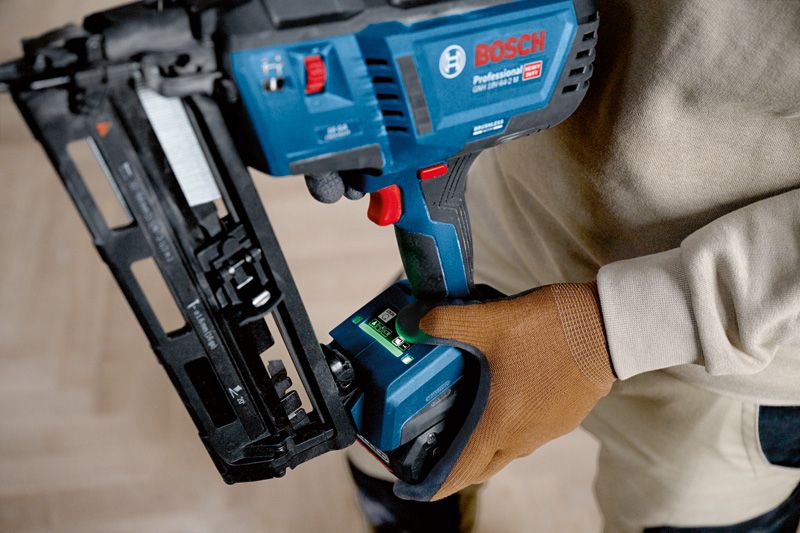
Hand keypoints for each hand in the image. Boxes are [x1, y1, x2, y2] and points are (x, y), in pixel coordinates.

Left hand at [395, 283, 615, 500]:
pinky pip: (527, 433)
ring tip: (461, 416)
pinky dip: (507, 426)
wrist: (608, 327)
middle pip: (481, 465)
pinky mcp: (564, 417)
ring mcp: (546, 430)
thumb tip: (410, 324)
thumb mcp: (490, 320)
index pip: (460, 472)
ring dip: (482, 442)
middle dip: (455, 464)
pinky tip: (500, 395)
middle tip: (431, 447)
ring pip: (505, 449)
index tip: (412, 486)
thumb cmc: (551, 330)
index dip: (433, 483)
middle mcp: (523, 437)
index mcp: (500, 424)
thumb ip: (445, 323)